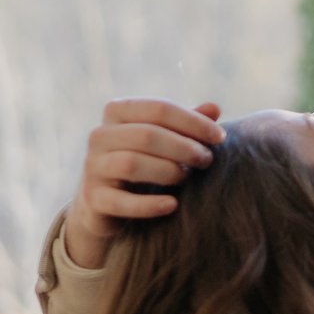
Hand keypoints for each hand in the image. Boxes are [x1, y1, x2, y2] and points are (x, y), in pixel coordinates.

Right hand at [63, 98, 224, 268]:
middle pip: (147, 135)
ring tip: (187, 178)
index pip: (159, 108)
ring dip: (168, 171)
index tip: (220, 137)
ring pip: (131, 164)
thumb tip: (215, 108)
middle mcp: (100, 136)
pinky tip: (172, 205)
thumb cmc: (144, 160)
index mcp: (117, 112)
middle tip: (207, 160)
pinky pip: (121, 201)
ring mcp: (93, 167)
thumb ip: (187, 123)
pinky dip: (149, 204)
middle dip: (184, 148)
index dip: (193, 122)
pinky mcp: (93, 198)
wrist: (107, 202)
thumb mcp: (164, 138)